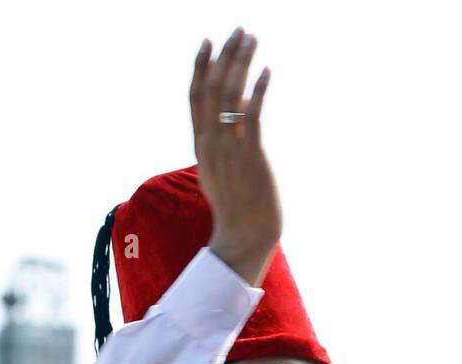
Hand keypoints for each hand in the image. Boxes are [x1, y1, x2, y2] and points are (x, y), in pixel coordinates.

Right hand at [190, 28, 279, 285]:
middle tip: (239, 29)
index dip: (201, 67)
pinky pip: (251, 117)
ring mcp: (229, 150)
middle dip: (224, 55)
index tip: (208, 41)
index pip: (194, 97)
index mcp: (201, 146)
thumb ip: (224, 140)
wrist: (243, 236)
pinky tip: (267, 71)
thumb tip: (237, 110)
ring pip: (229, 97)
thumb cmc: (238, 205)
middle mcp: (210, 144)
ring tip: (253, 40)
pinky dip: (258, 91)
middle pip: (211, 89)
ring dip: (241, 64)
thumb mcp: (222, 169)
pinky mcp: (250, 157)